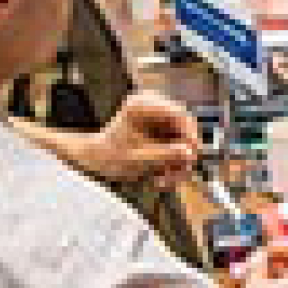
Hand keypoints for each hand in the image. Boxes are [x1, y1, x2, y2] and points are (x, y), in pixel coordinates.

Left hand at [80, 90, 200, 184]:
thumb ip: (164, 155)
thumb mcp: (137, 159)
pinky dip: (173, 160)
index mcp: (141, 107)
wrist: (95, 161)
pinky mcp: (160, 130)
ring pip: (182, 138)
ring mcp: (156, 118)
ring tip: (170, 180)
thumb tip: (190, 153)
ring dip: (180, 159)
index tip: (193, 153)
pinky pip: (176, 144)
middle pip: (183, 126)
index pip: (177, 114)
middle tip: (184, 172)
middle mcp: (151, 107)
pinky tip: (165, 176)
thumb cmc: (109, 158)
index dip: (190, 133)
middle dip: (185, 151)